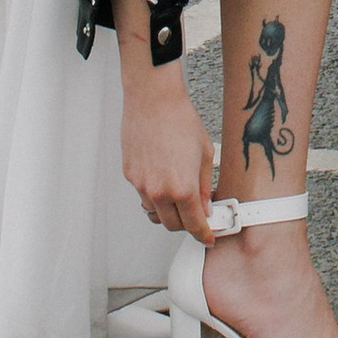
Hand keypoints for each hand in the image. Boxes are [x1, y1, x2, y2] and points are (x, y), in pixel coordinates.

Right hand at [121, 75, 217, 237]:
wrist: (153, 100)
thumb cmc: (179, 119)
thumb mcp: (204, 154)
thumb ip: (204, 185)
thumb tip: (205, 206)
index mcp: (182, 187)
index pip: (193, 225)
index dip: (203, 234)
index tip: (207, 237)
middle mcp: (159, 191)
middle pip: (172, 225)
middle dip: (186, 224)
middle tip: (197, 213)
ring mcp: (141, 185)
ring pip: (155, 213)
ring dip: (168, 211)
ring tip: (178, 193)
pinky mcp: (130, 176)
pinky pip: (143, 195)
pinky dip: (154, 193)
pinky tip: (163, 175)